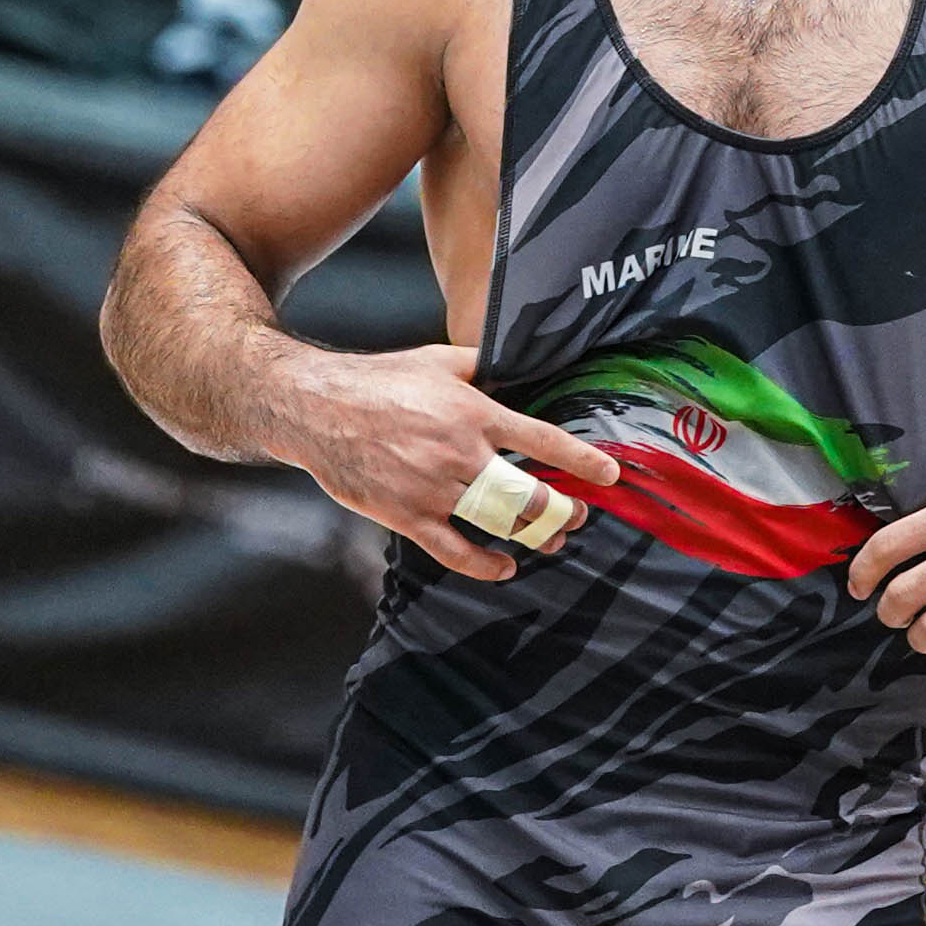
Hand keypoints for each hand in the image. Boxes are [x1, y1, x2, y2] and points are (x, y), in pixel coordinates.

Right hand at [280, 343, 618, 583]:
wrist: (316, 407)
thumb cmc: (377, 379)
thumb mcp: (436, 359)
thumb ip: (481, 366)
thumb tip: (515, 364)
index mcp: (474, 412)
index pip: (543, 439)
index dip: (582, 460)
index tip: (609, 474)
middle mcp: (461, 453)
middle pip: (529, 495)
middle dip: (562, 510)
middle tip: (576, 515)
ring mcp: (434, 488)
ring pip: (498, 524)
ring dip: (532, 536)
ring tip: (551, 541)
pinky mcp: (407, 515)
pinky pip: (455, 551)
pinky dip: (484, 564)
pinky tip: (503, 566)